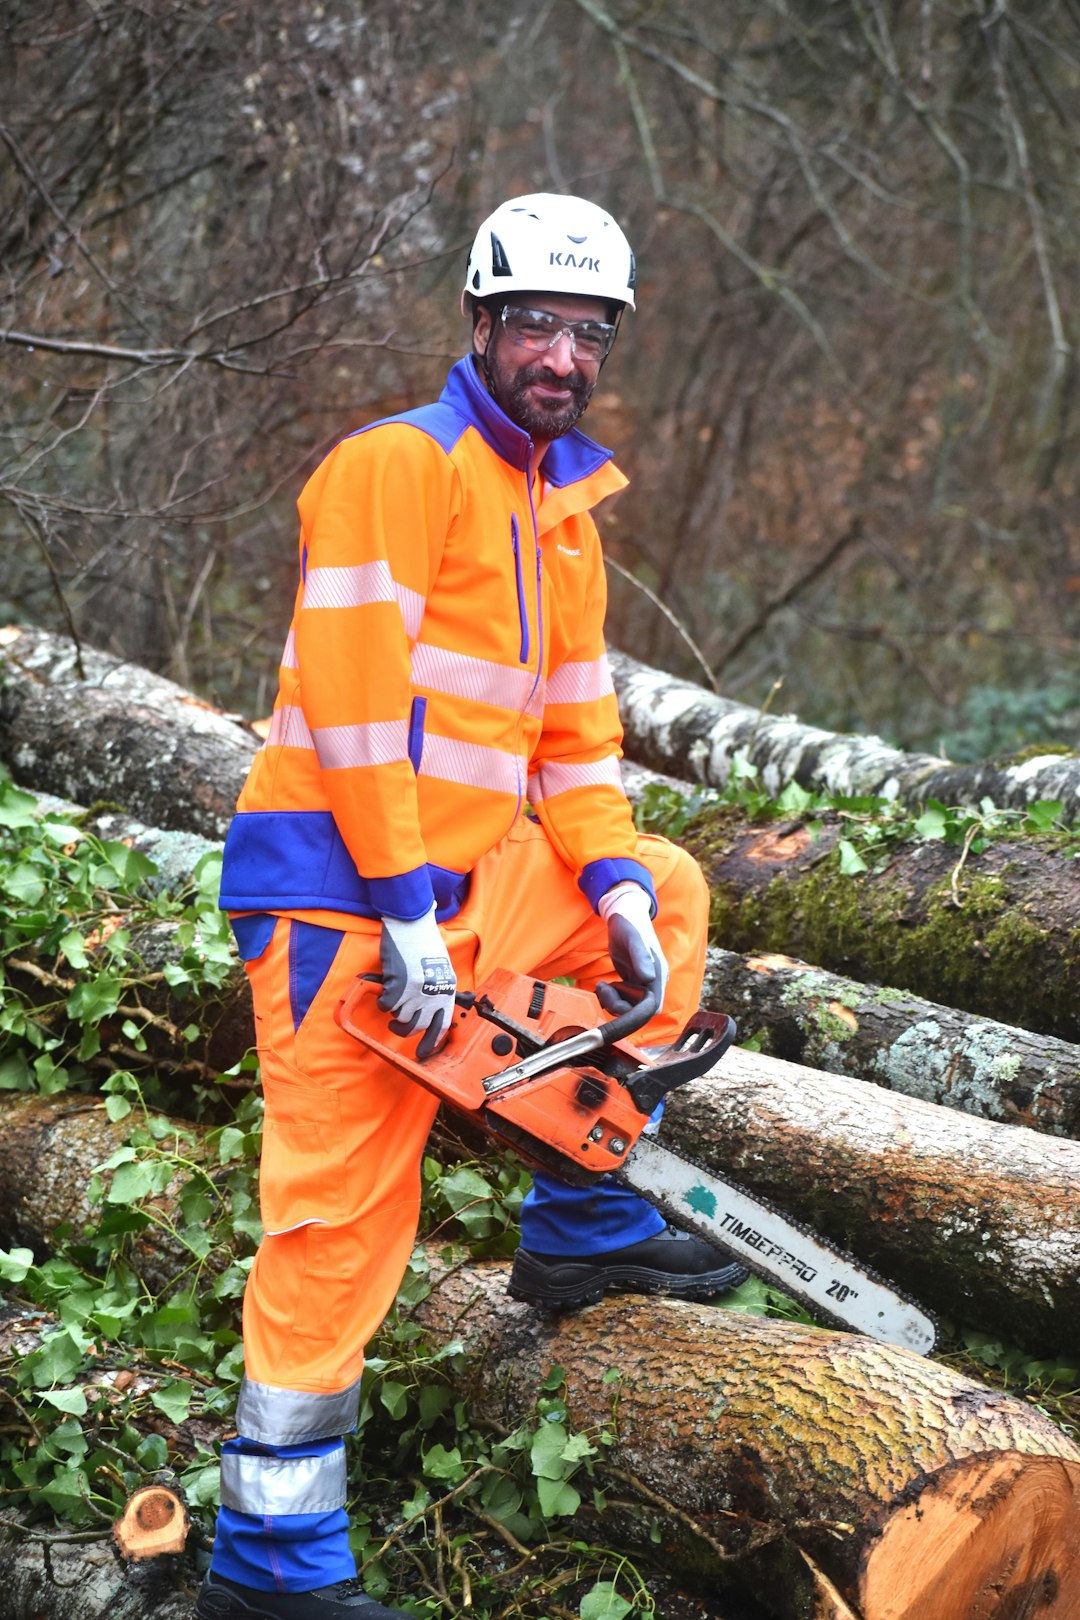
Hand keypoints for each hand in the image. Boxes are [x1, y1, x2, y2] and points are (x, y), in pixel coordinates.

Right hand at [378, 906, 455, 1059]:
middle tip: (397, 1027)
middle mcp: (434, 994)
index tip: (422, 1051)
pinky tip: (383, 992)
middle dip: (405, 1030)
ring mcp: (417, 991)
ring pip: (401, 1017)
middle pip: (419, 1026)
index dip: (432, 1040)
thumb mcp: (441, 966)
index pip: (443, 1024)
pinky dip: (383, 1001)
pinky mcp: (399, 985)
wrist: (412, 923)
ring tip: (392, 1004)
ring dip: (394, 1013)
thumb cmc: (425, 940)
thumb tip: (429, 1006)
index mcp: (447, 989)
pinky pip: (386, 1006)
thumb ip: (437, 986)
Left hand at [595, 881, 668, 1016]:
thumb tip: (648, 979)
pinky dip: (611, 997)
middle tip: (604, 990)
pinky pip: (622, 998)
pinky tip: (603, 985)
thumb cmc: (630, 924)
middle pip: (639, 1010)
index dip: (636, 1013)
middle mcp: (652, 981)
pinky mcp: (630, 980)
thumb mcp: (633, 939)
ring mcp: (641, 982)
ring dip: (613, 1002)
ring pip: (629, 1006)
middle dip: (621, 1007)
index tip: (616, 1006)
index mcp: (658, 974)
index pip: (652, 1006)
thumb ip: (641, 958)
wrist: (623, 913)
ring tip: (602, 985)